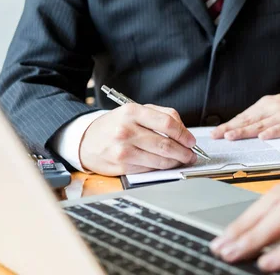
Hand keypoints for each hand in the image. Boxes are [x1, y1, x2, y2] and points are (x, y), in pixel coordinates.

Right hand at [79, 104, 196, 175]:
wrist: (87, 140)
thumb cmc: (116, 124)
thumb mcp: (136, 111)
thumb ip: (162, 115)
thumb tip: (184, 130)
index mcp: (132, 112)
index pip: (167, 123)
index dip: (184, 134)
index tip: (191, 141)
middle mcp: (126, 130)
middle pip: (165, 144)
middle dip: (183, 152)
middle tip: (191, 154)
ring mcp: (123, 149)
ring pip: (159, 160)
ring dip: (175, 162)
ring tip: (182, 160)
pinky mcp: (121, 166)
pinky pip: (149, 169)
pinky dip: (161, 168)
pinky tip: (165, 164)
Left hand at [211, 93, 279, 140]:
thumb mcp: (277, 106)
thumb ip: (261, 116)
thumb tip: (242, 127)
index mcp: (267, 104)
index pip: (244, 116)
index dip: (229, 124)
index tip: (215, 132)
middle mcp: (274, 108)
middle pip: (249, 120)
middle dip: (231, 128)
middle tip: (217, 136)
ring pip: (262, 124)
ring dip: (246, 131)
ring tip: (231, 136)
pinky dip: (273, 132)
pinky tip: (263, 137)